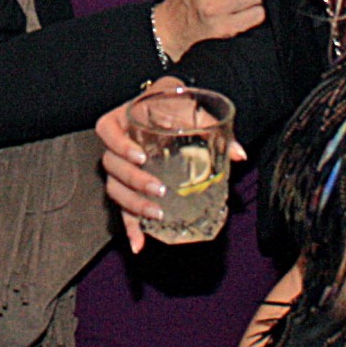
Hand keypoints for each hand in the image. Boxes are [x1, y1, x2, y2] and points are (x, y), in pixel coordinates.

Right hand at [97, 76, 248, 253]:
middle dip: (134, 181)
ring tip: (156, 215)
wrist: (171, 105)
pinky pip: (123, 208)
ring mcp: (121, 166)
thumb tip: (238, 155)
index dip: (119, 145)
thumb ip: (210, 126)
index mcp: (124, 118)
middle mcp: (116, 143)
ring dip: (133, 205)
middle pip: (111, 165)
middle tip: (159, 189)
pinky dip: (131, 227)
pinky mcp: (129, 186)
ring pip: (114, 189)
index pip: (107, 131)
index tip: (141, 157)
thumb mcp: (188, 105)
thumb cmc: (176, 102)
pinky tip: (139, 244)